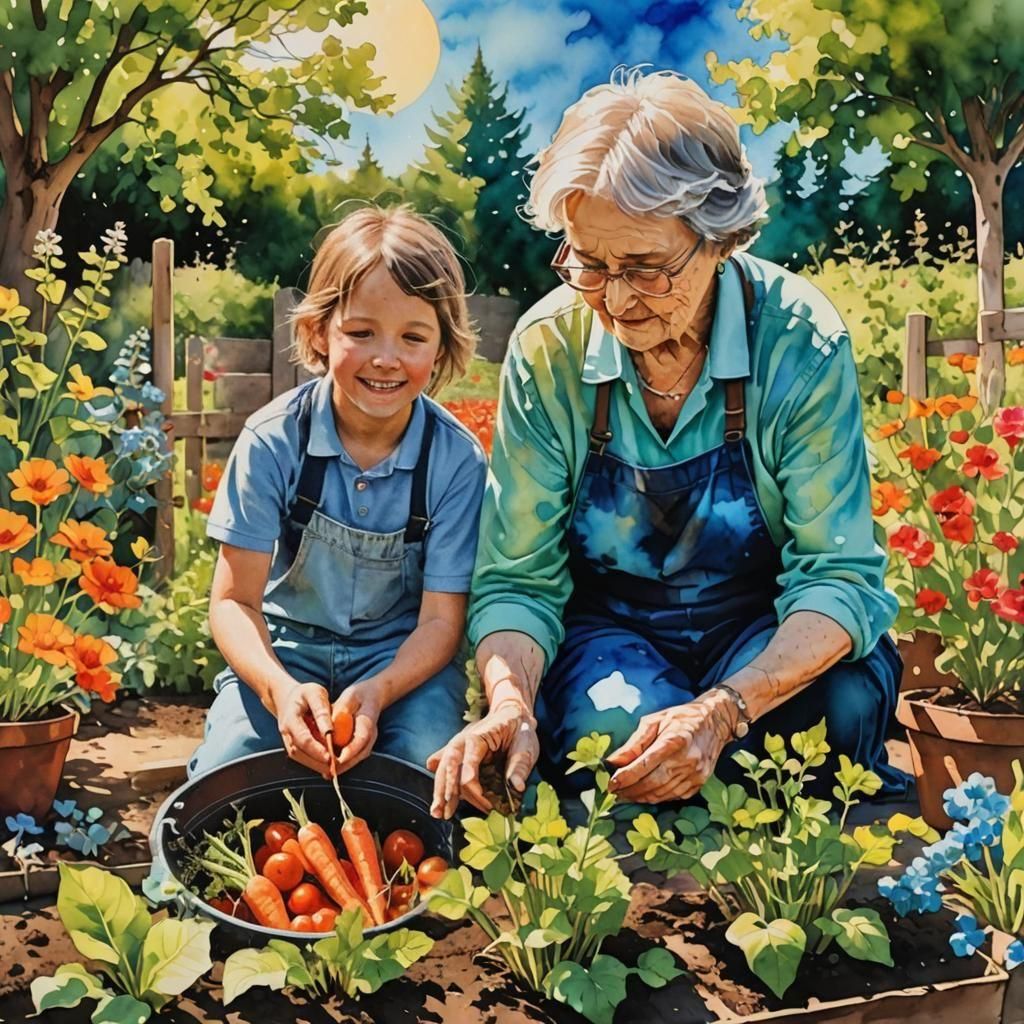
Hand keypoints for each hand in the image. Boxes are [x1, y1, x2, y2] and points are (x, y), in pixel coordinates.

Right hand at [275, 681, 334, 777]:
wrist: (288, 698)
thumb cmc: (304, 694)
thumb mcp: (315, 693)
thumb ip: (322, 711)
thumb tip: (329, 731)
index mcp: (290, 719)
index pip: (302, 739)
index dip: (316, 750)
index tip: (330, 757)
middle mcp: (286, 733)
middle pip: (299, 753)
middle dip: (317, 763)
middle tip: (335, 767)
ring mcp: (288, 741)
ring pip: (300, 758)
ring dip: (316, 766)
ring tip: (334, 769)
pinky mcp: (293, 745)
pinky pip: (303, 757)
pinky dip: (315, 763)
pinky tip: (327, 765)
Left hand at [330, 677, 385, 774]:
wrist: (372, 696)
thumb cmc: (358, 696)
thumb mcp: (348, 698)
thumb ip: (339, 711)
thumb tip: (329, 725)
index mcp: (368, 721)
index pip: (362, 737)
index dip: (350, 750)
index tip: (338, 759)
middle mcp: (371, 734)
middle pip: (360, 754)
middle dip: (343, 764)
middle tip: (327, 771)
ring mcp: (368, 741)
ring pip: (357, 758)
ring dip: (342, 766)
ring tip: (325, 772)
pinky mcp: (362, 745)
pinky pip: (353, 756)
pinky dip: (342, 763)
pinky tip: (328, 768)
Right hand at [426, 699, 538, 818]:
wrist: (513, 715)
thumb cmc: (520, 729)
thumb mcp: (526, 744)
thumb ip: (520, 765)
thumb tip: (516, 787)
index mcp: (479, 736)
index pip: (468, 763)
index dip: (473, 786)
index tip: (485, 804)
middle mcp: (464, 741)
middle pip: (449, 766)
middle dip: (446, 790)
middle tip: (445, 812)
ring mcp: (460, 747)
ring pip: (443, 769)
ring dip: (440, 792)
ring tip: (437, 813)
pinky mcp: (461, 754)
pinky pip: (445, 767)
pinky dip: (441, 783)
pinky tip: (438, 799)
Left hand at [606, 691, 737, 802]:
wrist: (716, 721)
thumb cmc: (681, 718)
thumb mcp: (655, 721)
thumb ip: (634, 743)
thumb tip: (613, 761)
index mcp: (674, 740)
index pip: (645, 764)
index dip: (626, 777)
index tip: (611, 783)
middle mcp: (687, 759)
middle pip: (653, 783)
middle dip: (630, 791)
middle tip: (614, 792)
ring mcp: (696, 773)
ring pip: (662, 793)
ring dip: (641, 797)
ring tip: (626, 795)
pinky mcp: (700, 782)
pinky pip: (674, 796)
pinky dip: (657, 798)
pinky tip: (645, 794)